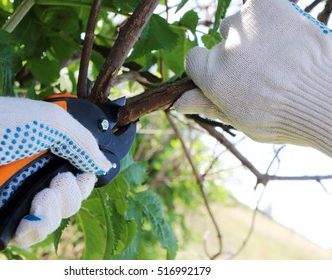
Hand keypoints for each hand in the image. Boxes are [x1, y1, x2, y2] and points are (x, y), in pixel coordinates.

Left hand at [0, 95, 111, 247]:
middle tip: (56, 182)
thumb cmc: (0, 126)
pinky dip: (35, 226)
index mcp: (49, 148)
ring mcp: (22, 194)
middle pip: (72, 195)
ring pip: (56, 216)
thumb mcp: (51, 121)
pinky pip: (33, 231)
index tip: (81, 174)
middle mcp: (37, 171)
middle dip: (70, 192)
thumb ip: (83, 143)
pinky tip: (29, 216)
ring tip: (40, 197)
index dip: (85, 176)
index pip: (79, 170)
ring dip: (54, 208)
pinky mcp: (6, 215)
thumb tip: (103, 164)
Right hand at [173, 0, 331, 156]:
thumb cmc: (285, 117)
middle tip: (263, 66)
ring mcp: (246, 26)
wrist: (327, 100)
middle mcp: (225, 51)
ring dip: (252, 32)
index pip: (194, 59)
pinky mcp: (266, 5)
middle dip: (235, 53)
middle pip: (220, 42)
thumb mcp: (240, 119)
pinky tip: (279, 29)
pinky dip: (262, 12)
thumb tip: (176, 104)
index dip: (210, 66)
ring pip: (238, 22)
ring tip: (279, 50)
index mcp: (214, 79)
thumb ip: (207, 105)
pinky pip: (254, 3)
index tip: (229, 73)